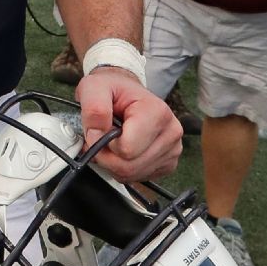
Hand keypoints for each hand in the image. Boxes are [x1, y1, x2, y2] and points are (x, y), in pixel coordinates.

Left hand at [76, 67, 180, 182]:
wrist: (126, 91)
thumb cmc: (113, 89)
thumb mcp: (94, 88)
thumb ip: (94, 110)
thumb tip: (96, 136)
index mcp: (157, 112)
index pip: (127, 149)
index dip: (105, 143)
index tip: (101, 128)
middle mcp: (171, 132)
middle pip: (129, 166)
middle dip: (107, 156)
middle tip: (102, 136)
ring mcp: (172, 150)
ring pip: (132, 175)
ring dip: (113, 163)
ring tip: (113, 141)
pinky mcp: (168, 163)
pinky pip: (138, 178)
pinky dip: (123, 169)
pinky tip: (123, 150)